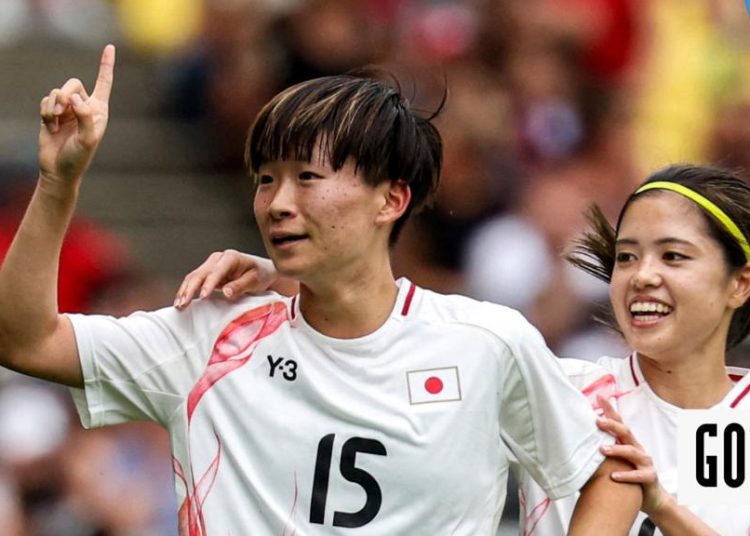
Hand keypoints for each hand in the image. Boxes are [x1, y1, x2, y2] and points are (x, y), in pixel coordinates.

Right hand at [38, 45, 114, 187]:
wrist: (58, 169)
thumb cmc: (79, 156)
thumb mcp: (88, 139)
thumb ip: (85, 117)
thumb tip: (76, 99)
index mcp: (99, 110)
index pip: (104, 83)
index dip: (106, 65)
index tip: (110, 47)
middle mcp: (84, 106)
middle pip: (73, 83)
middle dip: (66, 95)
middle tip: (64, 112)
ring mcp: (67, 109)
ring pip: (57, 92)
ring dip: (54, 107)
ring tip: (57, 123)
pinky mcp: (52, 113)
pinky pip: (45, 101)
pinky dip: (46, 113)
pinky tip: (51, 126)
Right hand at [174, 250, 278, 308]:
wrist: (262, 271)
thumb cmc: (260, 275)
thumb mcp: (255, 280)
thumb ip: (240, 286)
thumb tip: (225, 292)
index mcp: (231, 257)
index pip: (216, 271)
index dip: (208, 284)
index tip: (202, 297)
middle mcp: (218, 259)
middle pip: (200, 273)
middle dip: (189, 289)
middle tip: (183, 304)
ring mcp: (211, 265)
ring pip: (193, 277)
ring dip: (184, 291)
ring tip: (178, 305)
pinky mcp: (208, 273)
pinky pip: (195, 281)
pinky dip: (187, 290)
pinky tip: (181, 301)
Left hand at [596, 395, 668, 516]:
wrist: (651, 497)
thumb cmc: (627, 474)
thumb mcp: (615, 459)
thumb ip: (601, 449)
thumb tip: (575, 442)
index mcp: (627, 441)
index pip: (618, 422)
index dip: (609, 409)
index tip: (599, 397)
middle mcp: (637, 448)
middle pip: (625, 431)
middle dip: (612, 425)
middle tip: (597, 421)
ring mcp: (644, 462)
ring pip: (632, 451)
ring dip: (616, 449)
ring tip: (601, 450)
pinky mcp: (649, 477)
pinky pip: (638, 475)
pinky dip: (626, 475)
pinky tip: (614, 476)